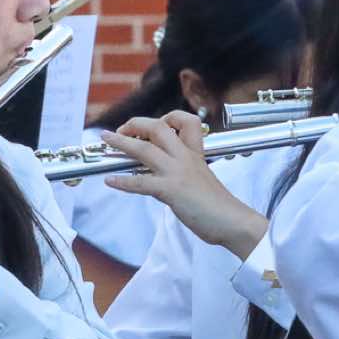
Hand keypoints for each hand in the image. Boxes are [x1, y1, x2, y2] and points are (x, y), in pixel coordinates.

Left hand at [102, 111, 268, 258]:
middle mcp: (185, 158)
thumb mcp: (202, 178)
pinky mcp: (171, 191)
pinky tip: (110, 181)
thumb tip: (163, 174)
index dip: (167, 118)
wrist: (233, 221)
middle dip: (135, 124)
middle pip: (158, 128)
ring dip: (121, 143)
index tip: (152, 126)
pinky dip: (123, 182)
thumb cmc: (219, 205)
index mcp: (195, 153)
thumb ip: (185, 170)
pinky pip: (141, 182)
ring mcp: (177, 173)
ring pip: (144, 149)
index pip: (186, 121)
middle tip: (120, 131)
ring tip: (106, 140)